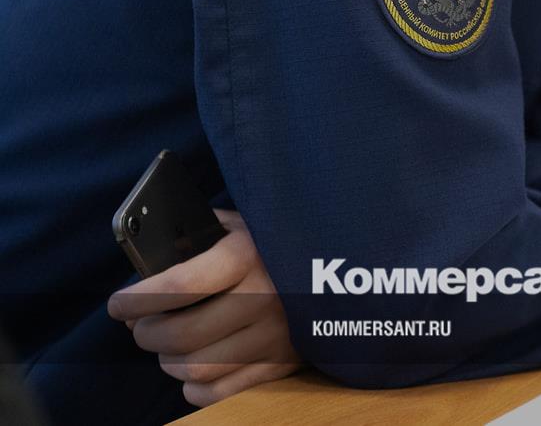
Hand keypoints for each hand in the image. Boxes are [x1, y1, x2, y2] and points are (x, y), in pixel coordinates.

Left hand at [108, 209, 300, 406]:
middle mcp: (265, 298)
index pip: (179, 286)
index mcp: (248, 256)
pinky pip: (220, 392)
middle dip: (146, 334)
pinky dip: (194, 388)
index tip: (118, 304)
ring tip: (168, 346)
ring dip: (167, 362)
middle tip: (141, 326)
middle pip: (181, 335)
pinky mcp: (282, 364)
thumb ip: (195, 237)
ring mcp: (275, 336)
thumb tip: (144, 265)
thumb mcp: (239, 226)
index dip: (136, 299)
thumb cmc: (272, 243)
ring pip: (196, 370)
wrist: (343, 265)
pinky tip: (192, 368)